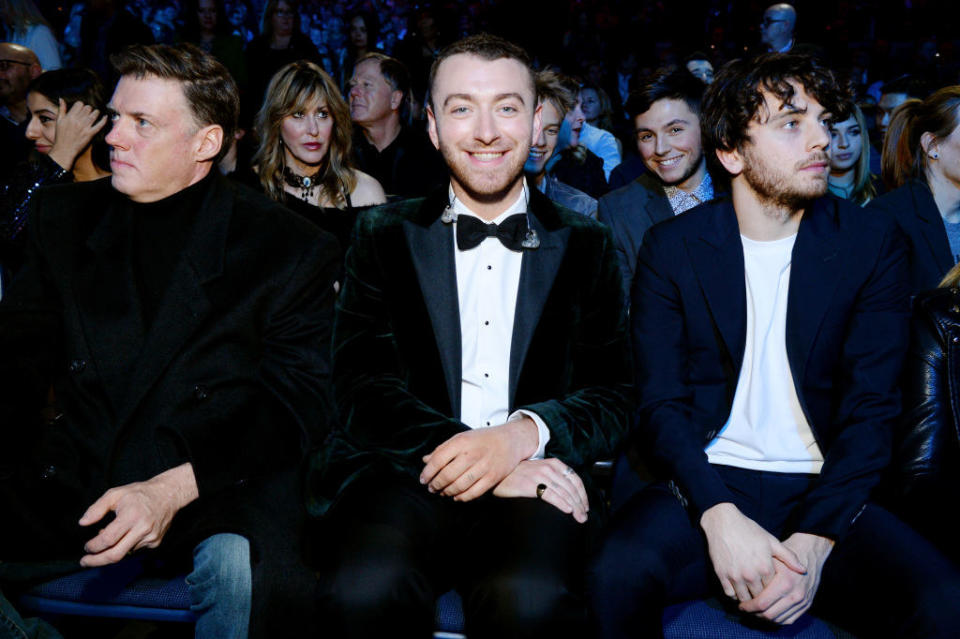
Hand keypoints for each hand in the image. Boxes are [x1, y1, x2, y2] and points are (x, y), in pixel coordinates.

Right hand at [47, 99, 107, 170]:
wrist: (64, 150)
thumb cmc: (61, 136)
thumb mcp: (59, 121)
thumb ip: (61, 109)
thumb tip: (61, 99)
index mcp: (69, 116)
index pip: (79, 104)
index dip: (82, 105)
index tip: (82, 109)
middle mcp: (77, 121)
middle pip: (88, 108)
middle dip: (89, 108)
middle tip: (89, 112)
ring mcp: (84, 127)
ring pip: (94, 114)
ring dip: (96, 112)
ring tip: (96, 114)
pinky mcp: (90, 134)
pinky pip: (99, 125)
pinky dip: (103, 120)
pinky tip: (106, 117)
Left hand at [78, 463, 198, 566]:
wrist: (169, 495)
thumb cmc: (139, 493)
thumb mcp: (116, 493)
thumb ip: (97, 508)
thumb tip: (83, 523)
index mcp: (131, 515)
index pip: (108, 539)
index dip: (93, 546)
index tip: (86, 547)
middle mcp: (143, 529)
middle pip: (115, 555)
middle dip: (97, 561)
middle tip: (85, 561)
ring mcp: (151, 537)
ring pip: (124, 553)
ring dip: (111, 550)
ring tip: (109, 538)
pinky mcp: (156, 542)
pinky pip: (134, 550)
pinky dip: (124, 546)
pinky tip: (125, 535)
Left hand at [420, 418, 537, 501]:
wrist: (510, 440)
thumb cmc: (483, 439)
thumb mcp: (462, 437)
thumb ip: (443, 449)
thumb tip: (425, 460)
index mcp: (462, 442)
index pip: (438, 459)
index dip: (428, 472)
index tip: (423, 479)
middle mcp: (472, 454)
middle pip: (447, 475)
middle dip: (436, 484)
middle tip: (432, 488)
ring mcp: (484, 466)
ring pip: (459, 486)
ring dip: (447, 492)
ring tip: (443, 492)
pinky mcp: (493, 477)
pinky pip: (474, 493)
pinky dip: (462, 497)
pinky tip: (457, 496)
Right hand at [493, 458, 588, 522]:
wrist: (497, 474)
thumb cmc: (517, 475)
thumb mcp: (538, 470)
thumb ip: (552, 477)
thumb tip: (568, 493)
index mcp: (553, 463)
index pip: (574, 478)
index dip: (582, 493)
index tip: (585, 506)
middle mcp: (548, 467)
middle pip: (571, 487)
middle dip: (580, 503)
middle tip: (584, 516)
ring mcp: (538, 475)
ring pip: (563, 492)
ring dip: (574, 506)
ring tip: (579, 518)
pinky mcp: (529, 484)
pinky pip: (550, 495)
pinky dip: (562, 503)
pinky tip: (567, 510)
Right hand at [700, 503, 805, 601]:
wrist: (723, 522)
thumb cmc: (749, 530)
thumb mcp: (771, 541)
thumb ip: (788, 557)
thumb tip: (803, 570)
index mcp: (765, 567)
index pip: (773, 590)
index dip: (773, 590)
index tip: (772, 589)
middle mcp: (750, 574)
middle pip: (759, 597)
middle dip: (761, 597)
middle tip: (761, 596)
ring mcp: (735, 575)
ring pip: (744, 598)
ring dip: (748, 598)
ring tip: (750, 595)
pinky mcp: (721, 575)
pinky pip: (730, 594)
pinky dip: (734, 594)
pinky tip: (738, 589)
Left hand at [739, 532, 833, 623]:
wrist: (809, 552)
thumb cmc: (785, 552)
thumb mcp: (771, 557)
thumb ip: (759, 572)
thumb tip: (742, 585)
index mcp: (784, 582)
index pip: (762, 603)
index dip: (749, 607)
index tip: (741, 605)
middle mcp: (795, 594)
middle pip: (769, 614)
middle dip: (754, 614)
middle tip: (746, 609)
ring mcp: (802, 601)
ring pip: (778, 619)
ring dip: (764, 618)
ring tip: (755, 610)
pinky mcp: (806, 605)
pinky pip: (789, 620)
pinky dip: (777, 619)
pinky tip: (768, 612)